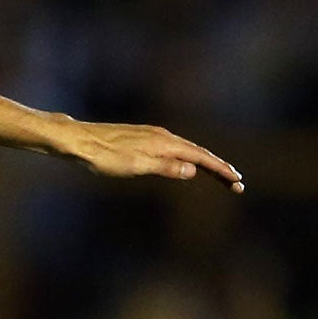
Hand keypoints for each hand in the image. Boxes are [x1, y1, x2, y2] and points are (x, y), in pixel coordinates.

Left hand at [57, 117, 243, 192]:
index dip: (220, 170)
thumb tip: (193, 170)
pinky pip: (174, 148)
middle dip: (219, 168)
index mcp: (165, 143)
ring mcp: (153, 135)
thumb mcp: (136, 166)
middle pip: (198, 152)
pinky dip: (188, 158)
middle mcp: (163, 135)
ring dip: (205, 163)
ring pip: (187, 149)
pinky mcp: (143, 138)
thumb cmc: (104, 156)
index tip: (237, 182)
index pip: (201, 158)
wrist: (79, 140)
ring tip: (219, 174)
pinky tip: (185, 164)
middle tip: (236, 183)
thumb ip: (165, 167)